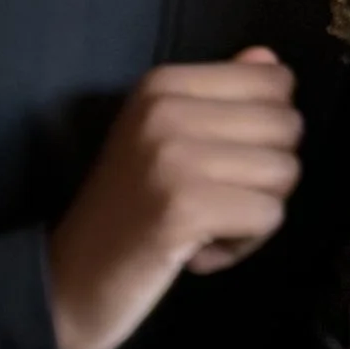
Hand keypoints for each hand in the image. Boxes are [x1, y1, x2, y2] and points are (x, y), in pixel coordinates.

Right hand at [48, 50, 300, 348]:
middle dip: (264, 176)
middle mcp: (167, 110)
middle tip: (210, 205)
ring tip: (202, 230)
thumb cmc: (122, 220)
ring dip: (254, 215)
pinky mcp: (184, 208)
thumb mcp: (162, 143)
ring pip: (284, 173)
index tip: (214, 170)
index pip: (277, 83)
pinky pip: (268, 217)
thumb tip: (270, 59)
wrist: (62, 289)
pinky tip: (197, 255)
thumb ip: (218, 97)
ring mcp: (174, 158)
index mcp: (162, 85)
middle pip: (287, 127)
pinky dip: (242, 246)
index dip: (262, 134)